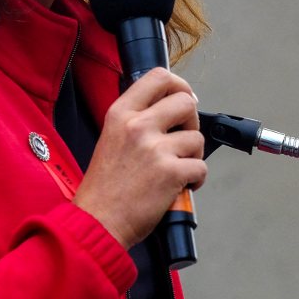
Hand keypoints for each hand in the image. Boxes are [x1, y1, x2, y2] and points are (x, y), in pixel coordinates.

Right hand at [72, 67, 206, 247]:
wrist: (97, 221)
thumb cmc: (105, 186)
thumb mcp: (111, 137)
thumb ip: (136, 119)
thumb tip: (170, 108)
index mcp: (121, 113)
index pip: (159, 77)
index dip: (180, 85)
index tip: (184, 98)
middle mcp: (138, 125)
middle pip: (186, 102)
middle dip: (192, 121)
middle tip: (182, 138)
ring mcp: (155, 148)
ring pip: (197, 137)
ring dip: (193, 155)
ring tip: (176, 169)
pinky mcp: (171, 172)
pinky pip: (201, 166)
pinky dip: (196, 179)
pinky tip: (180, 186)